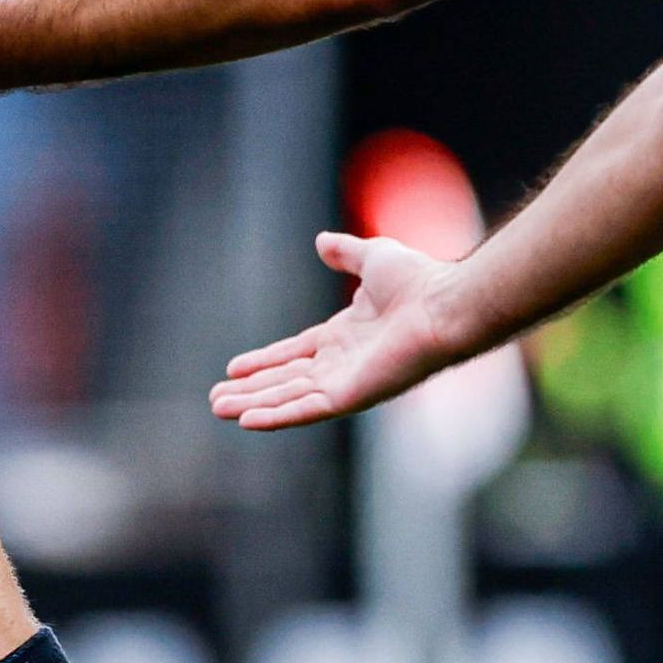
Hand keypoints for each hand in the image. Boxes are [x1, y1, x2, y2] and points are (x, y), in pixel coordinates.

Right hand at [210, 231, 470, 429]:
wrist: (445, 304)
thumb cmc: (420, 281)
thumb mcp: (374, 256)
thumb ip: (347, 252)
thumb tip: (322, 241)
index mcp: (347, 335)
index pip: (297, 352)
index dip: (265, 360)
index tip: (233, 368)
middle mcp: (344, 362)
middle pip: (287, 380)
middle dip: (251, 390)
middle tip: (216, 400)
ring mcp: (347, 382)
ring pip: (289, 397)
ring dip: (254, 404)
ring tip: (219, 409)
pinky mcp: (352, 396)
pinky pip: (306, 408)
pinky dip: (277, 416)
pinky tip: (248, 421)